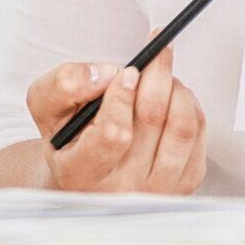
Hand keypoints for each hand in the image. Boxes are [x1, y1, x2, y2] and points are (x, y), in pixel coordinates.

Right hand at [25, 43, 205, 193]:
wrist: (87, 174)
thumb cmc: (68, 137)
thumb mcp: (47, 105)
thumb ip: (64, 84)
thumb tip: (105, 75)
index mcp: (80, 173)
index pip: (112, 134)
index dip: (122, 96)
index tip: (127, 72)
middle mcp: (121, 190)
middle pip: (153, 121)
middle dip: (156, 75)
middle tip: (154, 54)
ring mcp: (156, 190)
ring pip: (182, 126)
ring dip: (175, 88)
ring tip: (161, 75)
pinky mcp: (184, 184)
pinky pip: (197, 134)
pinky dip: (188, 104)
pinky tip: (172, 97)